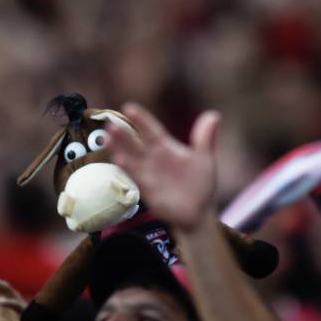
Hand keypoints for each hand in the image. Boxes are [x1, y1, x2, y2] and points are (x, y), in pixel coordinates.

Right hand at [105, 104, 220, 230]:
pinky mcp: (147, 189)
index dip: (142, 120)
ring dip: (119, 148)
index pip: (152, 130)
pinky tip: (118, 159)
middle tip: (111, 123)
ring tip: (106, 138)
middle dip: (124, 134)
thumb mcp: (204, 158)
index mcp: (167, 148)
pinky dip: (127, 168)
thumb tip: (213, 115)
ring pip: (131, 158)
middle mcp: (154, 158)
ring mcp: (149, 173)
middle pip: (136, 143)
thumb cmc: (201, 184)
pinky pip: (135, 176)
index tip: (129, 107)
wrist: (198, 212)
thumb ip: (205, 138)